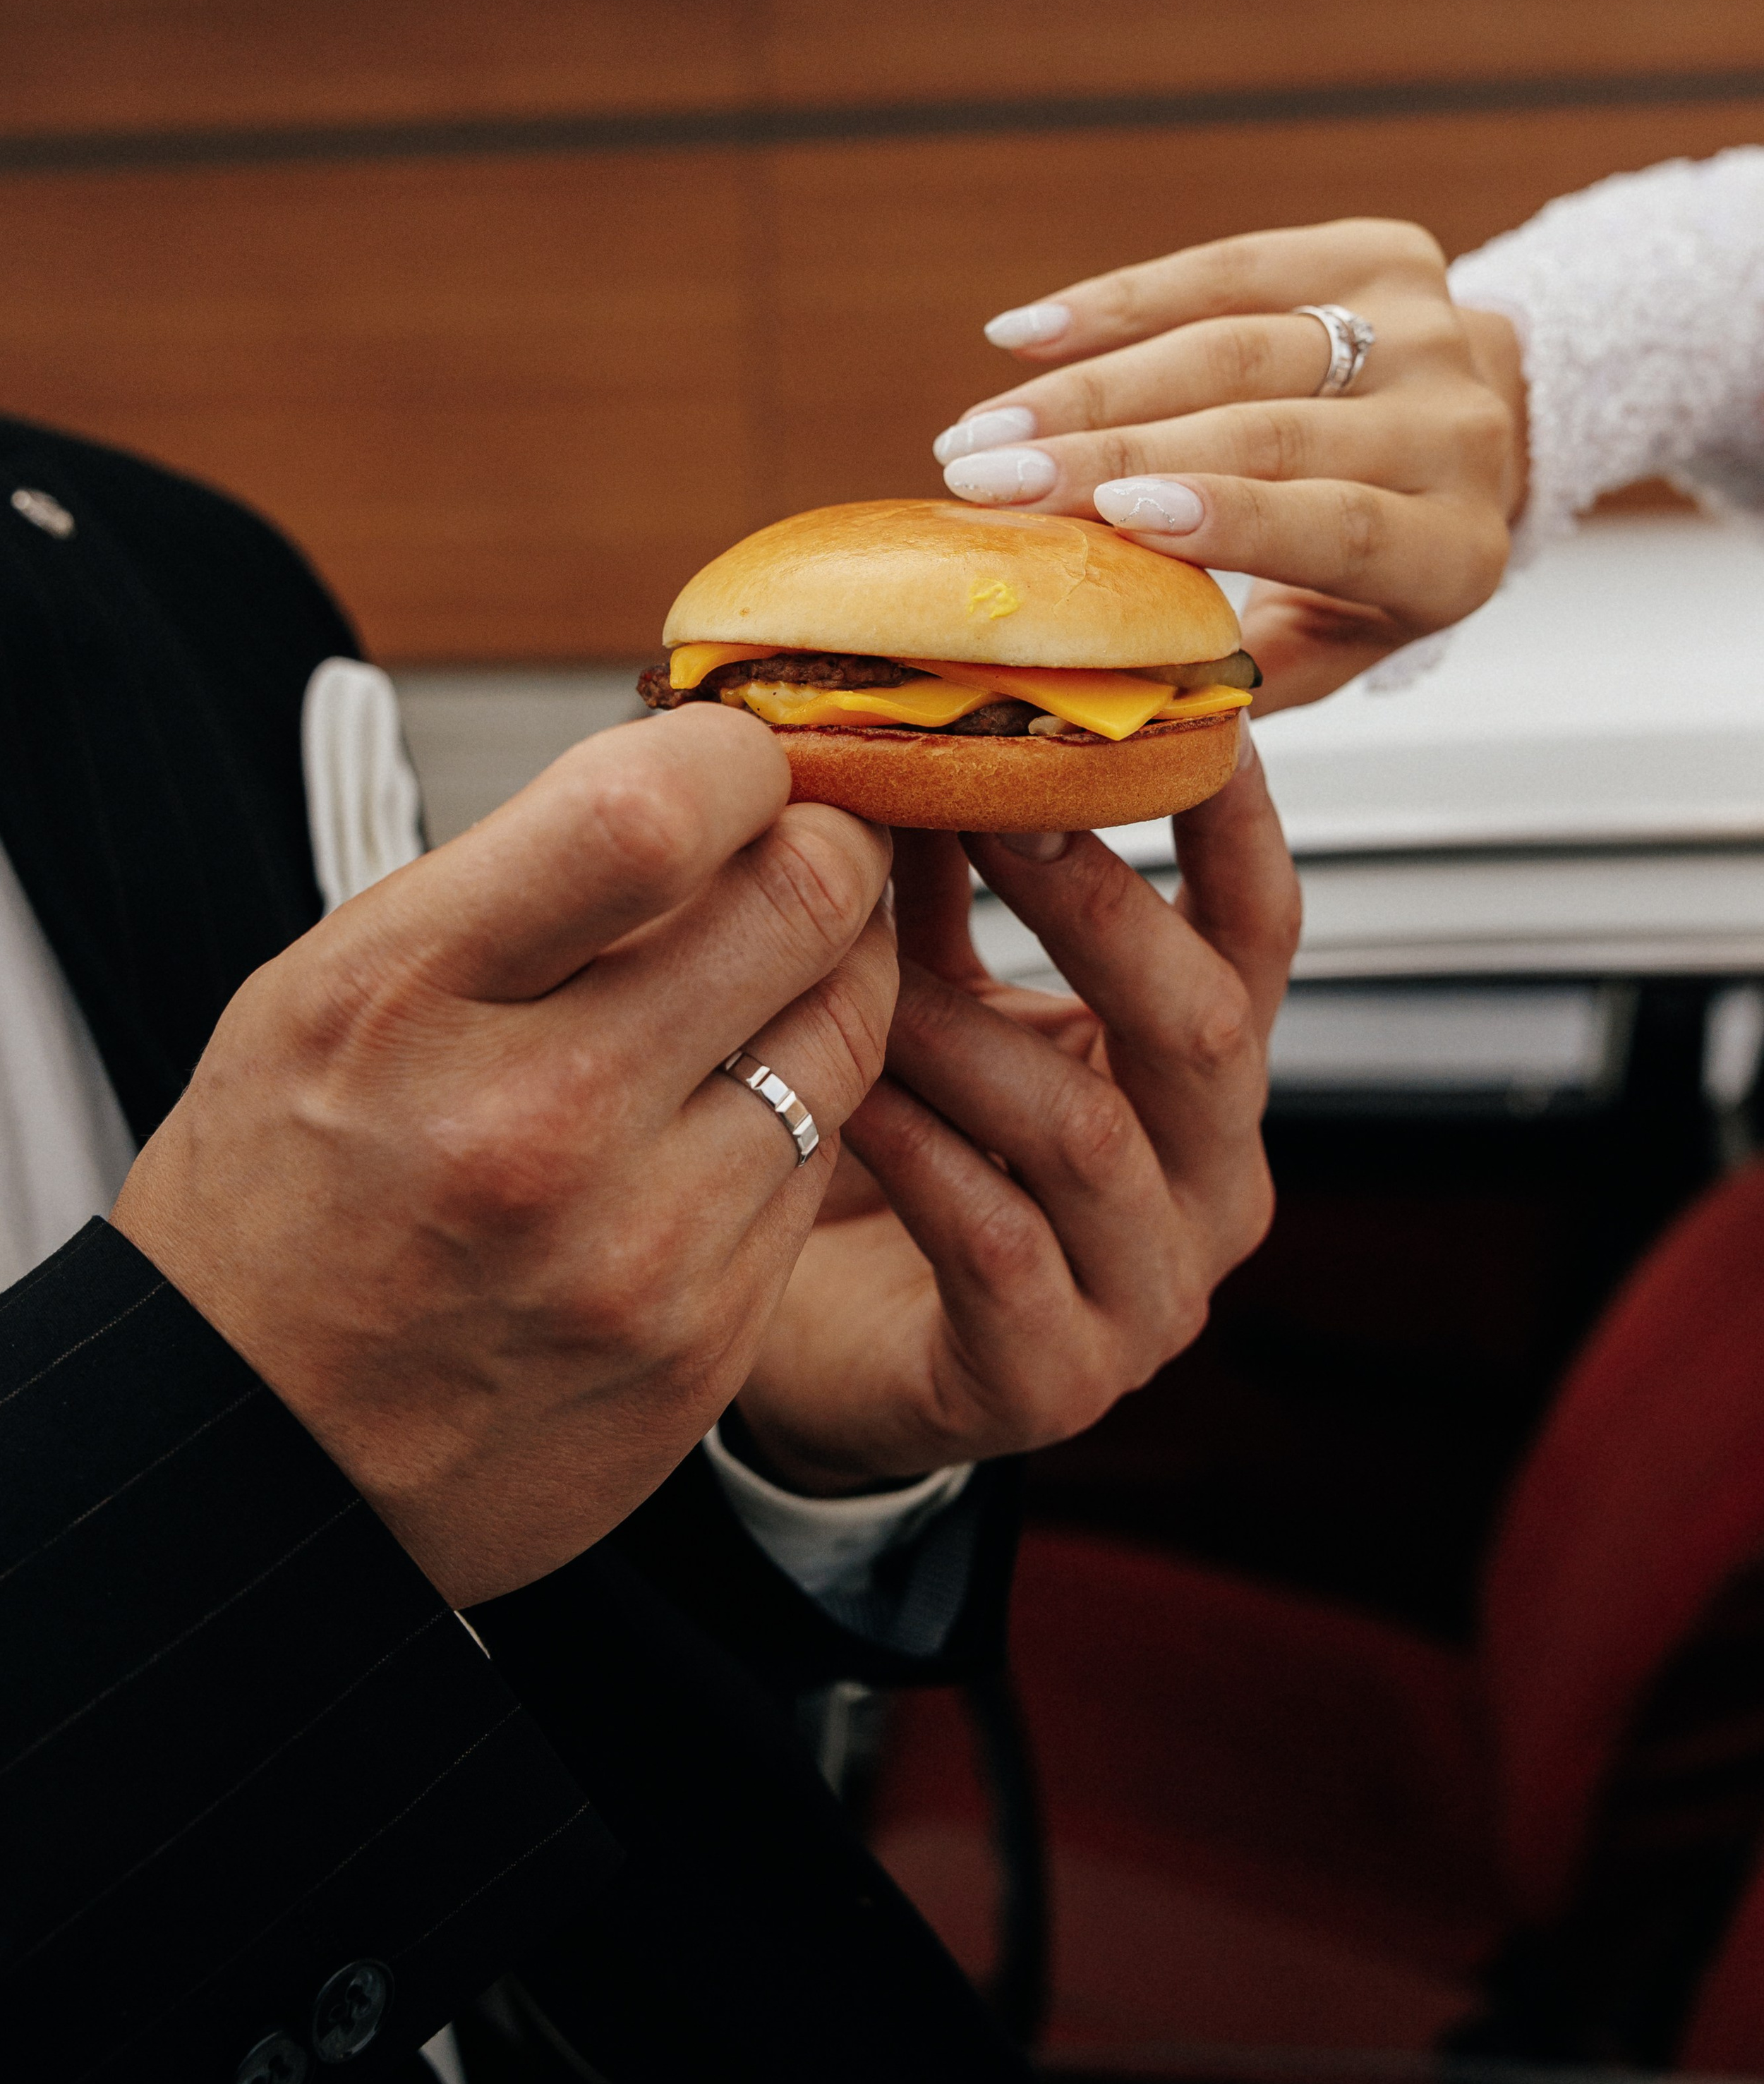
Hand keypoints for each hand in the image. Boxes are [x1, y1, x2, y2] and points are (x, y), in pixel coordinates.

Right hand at [113, 705, 895, 1607]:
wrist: (256, 1463)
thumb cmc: (284, 1198)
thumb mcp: (331, 987)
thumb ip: (520, 880)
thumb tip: (702, 772)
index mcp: (407, 1001)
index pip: (653, 809)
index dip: (734, 755)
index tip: (735, 759)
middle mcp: (534, 1125)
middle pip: (799, 904)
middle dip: (825, 845)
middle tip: (802, 843)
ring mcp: (640, 1249)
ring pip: (846, 1032)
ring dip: (829, 977)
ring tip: (764, 977)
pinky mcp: (710, 1336)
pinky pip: (818, 1162)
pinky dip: (792, 1111)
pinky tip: (714, 1116)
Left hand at [734, 728, 1298, 1492]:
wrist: (826, 1360)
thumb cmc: (896, 1164)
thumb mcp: (939, 1003)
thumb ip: (950, 891)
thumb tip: (915, 727)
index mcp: (1203, 1080)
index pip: (1258, 931)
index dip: (1233, 821)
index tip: (1189, 704)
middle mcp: (1209, 1186)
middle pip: (1200, 1024)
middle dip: (1093, 903)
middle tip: (992, 801)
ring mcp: (1149, 1295)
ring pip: (1085, 1132)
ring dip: (962, 1028)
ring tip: (855, 954)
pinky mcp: (1055, 1379)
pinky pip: (998, 1243)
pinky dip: (918, 1152)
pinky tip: (846, 1094)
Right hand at [933, 219, 1527, 709]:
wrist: (1485, 434)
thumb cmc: (1376, 567)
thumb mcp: (1337, 643)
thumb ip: (1246, 672)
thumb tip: (1115, 694)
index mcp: (1452, 553)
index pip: (1340, 527)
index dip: (1227, 516)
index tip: (1115, 515)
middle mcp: (1458, 436)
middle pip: (1269, 431)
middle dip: (1111, 451)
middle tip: (987, 480)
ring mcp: (1428, 333)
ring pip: (1239, 345)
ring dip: (1091, 384)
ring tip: (983, 428)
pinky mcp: (1382, 255)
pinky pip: (1235, 266)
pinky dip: (1121, 301)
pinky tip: (1028, 336)